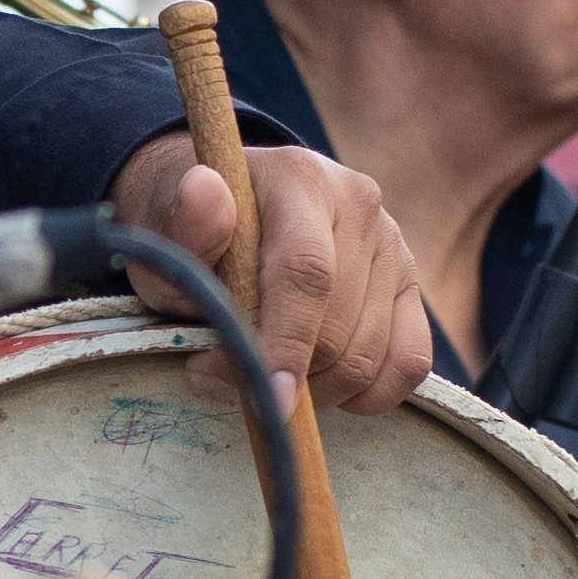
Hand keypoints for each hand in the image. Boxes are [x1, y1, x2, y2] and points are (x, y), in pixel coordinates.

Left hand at [109, 132, 426, 413]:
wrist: (226, 219)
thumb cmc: (192, 238)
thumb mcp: (167, 234)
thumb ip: (184, 226)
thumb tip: (202, 191)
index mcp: (299, 179)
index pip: (306, 273)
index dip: (287, 344)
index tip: (269, 400)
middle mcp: (359, 203)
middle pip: (338, 327)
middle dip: (286, 375)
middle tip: (229, 374)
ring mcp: (392, 244)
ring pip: (372, 354)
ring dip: (318, 390)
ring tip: (268, 373)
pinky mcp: (410, 285)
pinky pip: (409, 363)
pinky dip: (367, 393)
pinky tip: (321, 384)